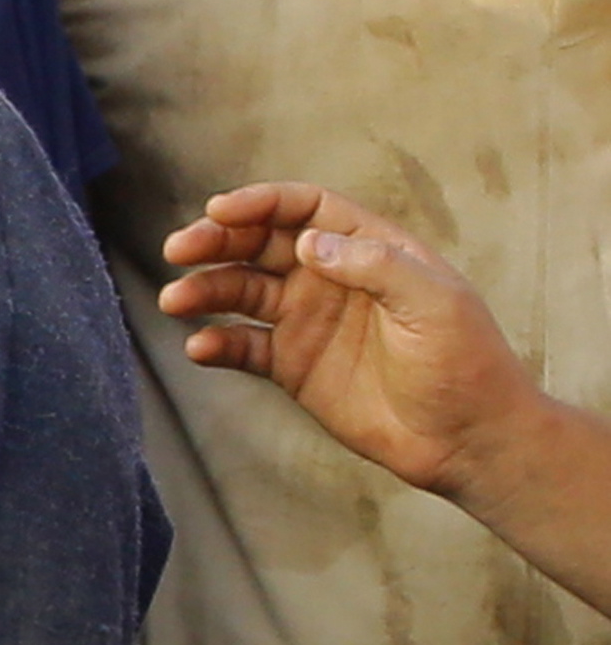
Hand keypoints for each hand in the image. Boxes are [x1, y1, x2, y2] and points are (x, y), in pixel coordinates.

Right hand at [157, 183, 539, 498]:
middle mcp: (331, 278)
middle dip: (216, 241)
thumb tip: (310, 242)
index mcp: (370, 250)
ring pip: (240, 291)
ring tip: (176, 301)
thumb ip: (376, 265)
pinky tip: (199, 349)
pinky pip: (242, 347)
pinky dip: (216, 345)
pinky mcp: (292, 366)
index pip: (305, 209)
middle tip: (179, 250)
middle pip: (260, 244)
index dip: (261, 203)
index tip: (220, 211)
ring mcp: (308, 322)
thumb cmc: (467, 364)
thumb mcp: (436, 303)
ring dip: (205, 290)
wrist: (468, 440)